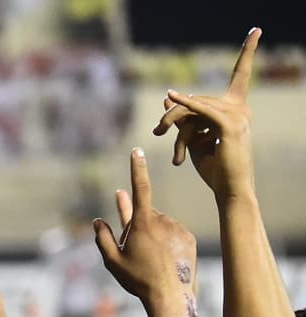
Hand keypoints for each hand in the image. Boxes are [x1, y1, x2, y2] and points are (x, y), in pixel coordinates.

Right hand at [94, 149, 197, 310]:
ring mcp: (178, 228)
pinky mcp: (188, 237)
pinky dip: (168, 242)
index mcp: (142, 223)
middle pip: (145, 215)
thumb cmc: (138, 279)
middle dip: (137, 226)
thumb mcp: (112, 261)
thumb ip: (102, 238)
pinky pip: (174, 233)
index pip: (140, 188)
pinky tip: (165, 260)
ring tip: (152, 260)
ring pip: (161, 225)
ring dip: (153, 235)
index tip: (137, 150)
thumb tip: (97, 221)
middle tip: (134, 252)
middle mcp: (162, 220)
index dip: (137, 169)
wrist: (171, 295)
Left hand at [153, 28, 258, 200]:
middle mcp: (241, 108)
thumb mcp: (195, 139)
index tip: (256, 30)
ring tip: (178, 157)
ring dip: (178, 134)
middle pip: (197, 100)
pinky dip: (184, 105)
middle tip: (157, 131)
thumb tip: (170, 100)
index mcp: (237, 108)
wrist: (228, 189)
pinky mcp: (229, 125)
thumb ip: (186, 119)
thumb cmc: (214, 168)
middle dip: (174, 116)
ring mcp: (238, 115)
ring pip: (194, 111)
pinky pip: (200, 111)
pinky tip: (170, 97)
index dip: (248, 52)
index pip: (242, 75)